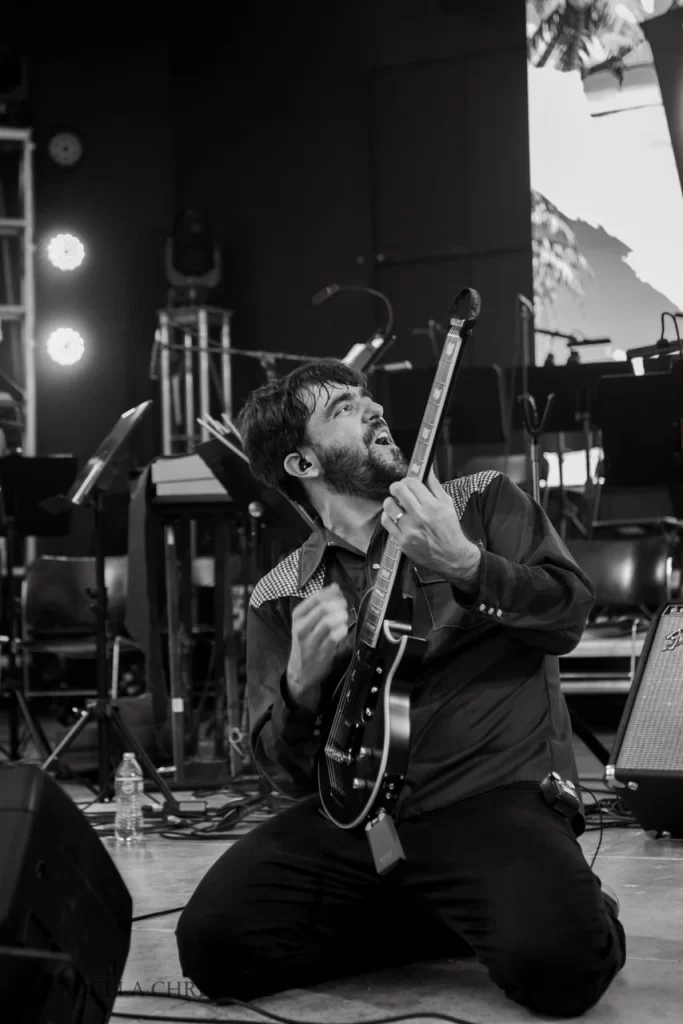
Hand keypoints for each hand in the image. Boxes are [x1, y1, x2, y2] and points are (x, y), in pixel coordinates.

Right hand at [286, 584, 348, 712]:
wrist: (300, 671)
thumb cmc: (305, 642)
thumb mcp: (306, 622)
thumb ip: (320, 604)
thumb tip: (336, 587)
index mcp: (297, 616)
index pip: (315, 598)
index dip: (331, 594)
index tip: (340, 595)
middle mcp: (301, 628)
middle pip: (323, 608)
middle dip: (338, 605)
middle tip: (345, 607)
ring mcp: (310, 641)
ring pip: (328, 622)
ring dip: (341, 617)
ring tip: (344, 618)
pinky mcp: (320, 653)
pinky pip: (334, 638)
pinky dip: (342, 630)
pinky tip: (343, 630)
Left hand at [381, 469, 480, 587]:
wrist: (451, 556)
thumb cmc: (450, 529)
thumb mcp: (447, 504)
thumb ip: (435, 485)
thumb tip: (427, 469)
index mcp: (432, 505)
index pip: (411, 482)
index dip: (408, 480)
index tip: (408, 483)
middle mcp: (420, 517)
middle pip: (398, 490)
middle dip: (397, 487)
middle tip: (399, 490)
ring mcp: (409, 530)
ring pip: (389, 505)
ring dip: (391, 501)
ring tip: (396, 504)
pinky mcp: (402, 541)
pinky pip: (386, 522)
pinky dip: (388, 515)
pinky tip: (394, 516)